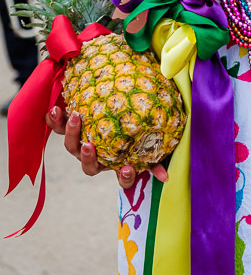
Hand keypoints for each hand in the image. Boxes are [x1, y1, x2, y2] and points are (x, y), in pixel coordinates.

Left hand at [46, 106, 167, 186]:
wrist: (108, 103)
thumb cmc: (133, 123)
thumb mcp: (147, 139)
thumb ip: (157, 156)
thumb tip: (167, 176)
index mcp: (117, 162)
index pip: (122, 177)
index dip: (124, 176)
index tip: (128, 168)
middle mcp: (97, 156)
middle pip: (88, 166)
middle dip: (87, 157)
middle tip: (89, 145)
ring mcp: (81, 143)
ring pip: (72, 146)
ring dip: (71, 134)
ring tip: (76, 117)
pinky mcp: (69, 127)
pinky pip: (57, 127)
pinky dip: (54, 120)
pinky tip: (55, 109)